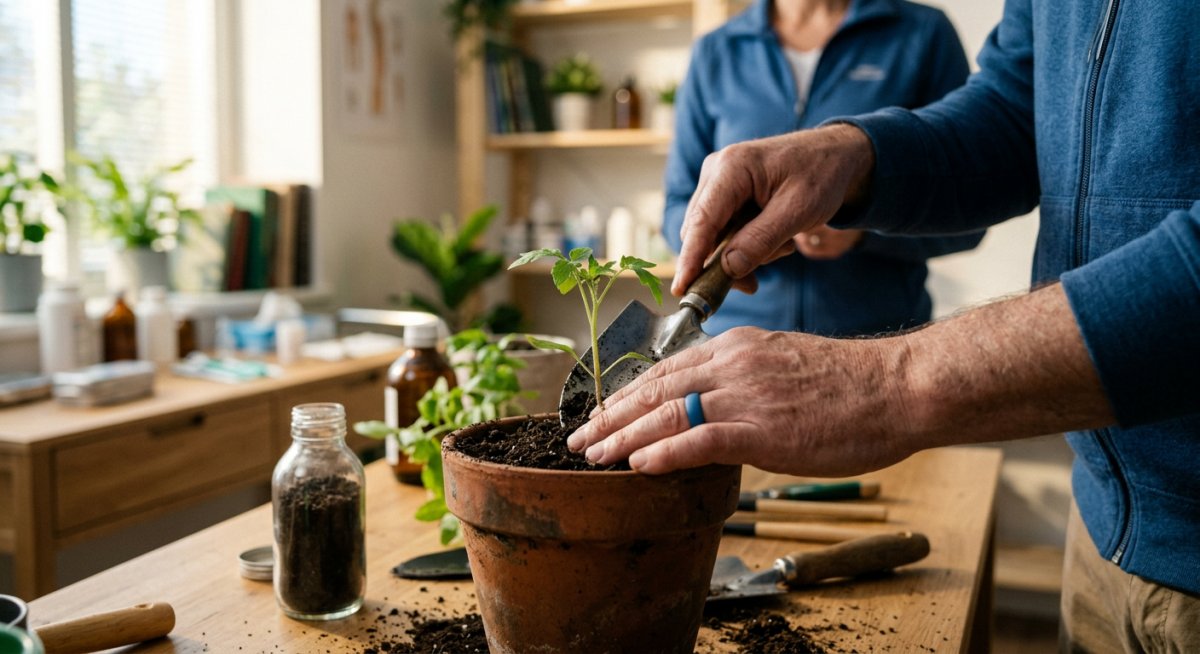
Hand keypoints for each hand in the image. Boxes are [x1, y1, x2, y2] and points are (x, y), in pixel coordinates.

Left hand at [566, 285, 1114, 477]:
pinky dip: (663, 453)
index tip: (602, 410)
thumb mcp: (784, 365)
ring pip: (666, 413)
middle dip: (611, 415)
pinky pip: (699, 440)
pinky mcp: (763, 428)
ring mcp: (745, 394)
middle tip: (579, 437)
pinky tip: (638, 465)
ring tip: (592, 454)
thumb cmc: (850, 384)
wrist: (898, 386)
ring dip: (621, 436)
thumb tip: (715, 408)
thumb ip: (744, 380)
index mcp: (736, 347)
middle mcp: (732, 364)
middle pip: (654, 389)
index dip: (627, 393)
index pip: (666, 368)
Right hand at [672, 124, 874, 296]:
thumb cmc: (822, 175)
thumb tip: (727, 268)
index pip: (701, 221)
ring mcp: (718, 182)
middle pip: (700, 232)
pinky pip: (722, 231)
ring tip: (782, 246)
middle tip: (754, 283)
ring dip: (741, 253)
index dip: (690, 258)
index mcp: (732, 167)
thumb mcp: (798, 211)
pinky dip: (744, 246)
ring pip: (711, 236)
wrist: (837, 155)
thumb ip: (761, 240)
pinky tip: (775, 241)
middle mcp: (716, 171)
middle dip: (724, 262)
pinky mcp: (725, 194)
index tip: (682, 288)